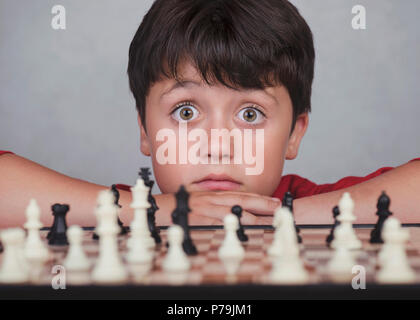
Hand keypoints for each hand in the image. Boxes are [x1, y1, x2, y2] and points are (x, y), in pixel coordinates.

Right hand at [154, 191, 280, 225]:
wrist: (156, 209)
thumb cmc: (176, 207)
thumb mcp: (197, 202)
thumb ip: (213, 205)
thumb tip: (230, 211)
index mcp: (213, 196)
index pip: (241, 196)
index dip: (260, 198)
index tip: (275, 201)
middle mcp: (212, 200)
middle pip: (242, 201)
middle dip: (263, 206)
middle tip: (280, 209)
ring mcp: (206, 209)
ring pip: (233, 212)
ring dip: (252, 217)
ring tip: (268, 222)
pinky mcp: (198, 219)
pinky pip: (217, 222)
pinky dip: (231, 225)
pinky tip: (242, 229)